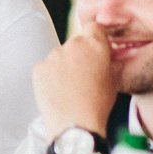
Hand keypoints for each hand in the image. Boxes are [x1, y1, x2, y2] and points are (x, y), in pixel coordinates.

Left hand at [32, 18, 119, 140]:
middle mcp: (74, 44)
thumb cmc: (98, 106)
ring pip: (59, 56)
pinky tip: (56, 92)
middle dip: (78, 55)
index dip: (94, 37)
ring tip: (68, 89)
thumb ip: (108, 61)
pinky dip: (49, 77)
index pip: (94, 27)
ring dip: (62, 66)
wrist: (75, 126)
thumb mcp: (113, 80)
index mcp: (96, 45)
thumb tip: (105, 56)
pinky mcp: (39, 67)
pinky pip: (45, 68)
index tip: (93, 50)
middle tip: (81, 77)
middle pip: (75, 42)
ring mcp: (54, 55)